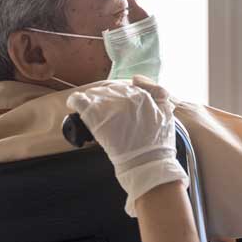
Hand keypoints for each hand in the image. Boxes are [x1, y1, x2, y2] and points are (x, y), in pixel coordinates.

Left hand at [66, 76, 188, 215]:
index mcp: (142, 94)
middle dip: (108, 99)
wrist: (147, 162)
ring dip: (93, 101)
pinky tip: (74, 106)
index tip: (121, 107)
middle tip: (107, 113)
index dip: (123, 97)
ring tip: (92, 112)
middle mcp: (125, 95)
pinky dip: (75, 101)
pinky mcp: (94, 115)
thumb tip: (136, 79)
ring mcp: (109, 104)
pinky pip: (78, 100)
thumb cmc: (158, 143)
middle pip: (110, 90)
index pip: (127, 87)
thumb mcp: (167, 113)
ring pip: (94, 93)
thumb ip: (158, 93)